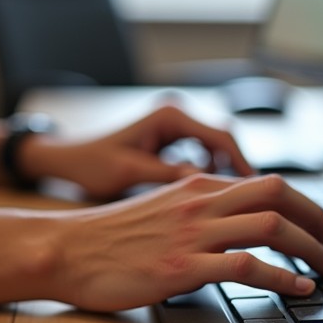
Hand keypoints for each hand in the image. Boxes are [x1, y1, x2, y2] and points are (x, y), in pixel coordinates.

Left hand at [21, 105, 253, 197]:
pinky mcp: (169, 143)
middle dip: (238, 172)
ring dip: (223, 175)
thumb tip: (206, 186)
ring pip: (215, 151)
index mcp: (168, 117)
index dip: (242, 165)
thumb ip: (168, 176)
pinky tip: (206, 201)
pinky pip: (201, 157)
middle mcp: (175, 116)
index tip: (256, 192)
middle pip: (224, 142)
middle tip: (250, 203)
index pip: (222, 137)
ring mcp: (173, 128)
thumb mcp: (129, 172)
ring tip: (231, 206)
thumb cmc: (90, 164)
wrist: (66, 159)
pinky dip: (208, 176)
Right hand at [45, 173, 322, 311]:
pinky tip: (298, 290)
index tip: (321, 233)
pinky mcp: (181, 267)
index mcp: (198, 186)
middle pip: (280, 195)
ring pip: (271, 226)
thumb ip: (201, 211)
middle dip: (318, 222)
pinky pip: (245, 267)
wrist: (64, 250)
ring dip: (310, 250)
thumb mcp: (163, 209)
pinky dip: (282, 278)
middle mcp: (200, 202)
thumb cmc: (109, 238)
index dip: (307, 207)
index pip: (270, 184)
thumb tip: (240, 227)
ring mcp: (192, 234)